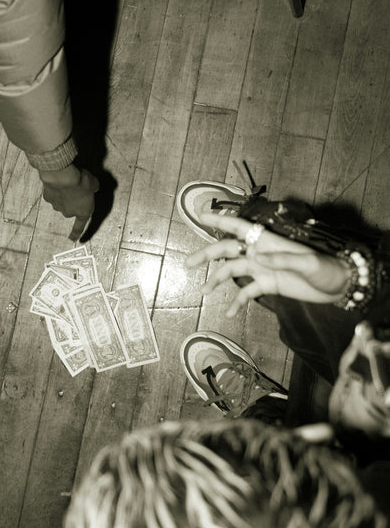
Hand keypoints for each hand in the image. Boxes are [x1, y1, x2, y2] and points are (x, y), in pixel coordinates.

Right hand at [40, 165, 99, 240]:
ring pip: (60, 202)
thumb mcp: (94, 183)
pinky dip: (54, 190)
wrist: (63, 176)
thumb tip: (93, 186)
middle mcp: (69, 212)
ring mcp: (57, 206)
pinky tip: (57, 182)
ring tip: (66, 183)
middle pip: (70, 210)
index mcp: (84, 212)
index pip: (80, 227)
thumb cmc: (80, 181)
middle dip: (72, 202)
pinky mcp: (48, 199)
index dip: (76, 234)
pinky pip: (52, 195)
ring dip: (63, 195)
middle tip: (75, 189)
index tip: (73, 240)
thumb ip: (94, 188)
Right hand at [186, 213, 350, 314]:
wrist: (339, 286)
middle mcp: (261, 253)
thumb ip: (283, 259)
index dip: (220, 220)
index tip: (200, 215)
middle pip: (228, 250)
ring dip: (217, 280)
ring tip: (203, 291)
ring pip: (233, 271)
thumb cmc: (327, 268)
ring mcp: (263, 269)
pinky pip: (248, 292)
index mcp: (268, 242)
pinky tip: (229, 312)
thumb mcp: (308, 263)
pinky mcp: (268, 285)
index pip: (240, 227)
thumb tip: (258, 258)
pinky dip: (237, 301)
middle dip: (207, 254)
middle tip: (188, 263)